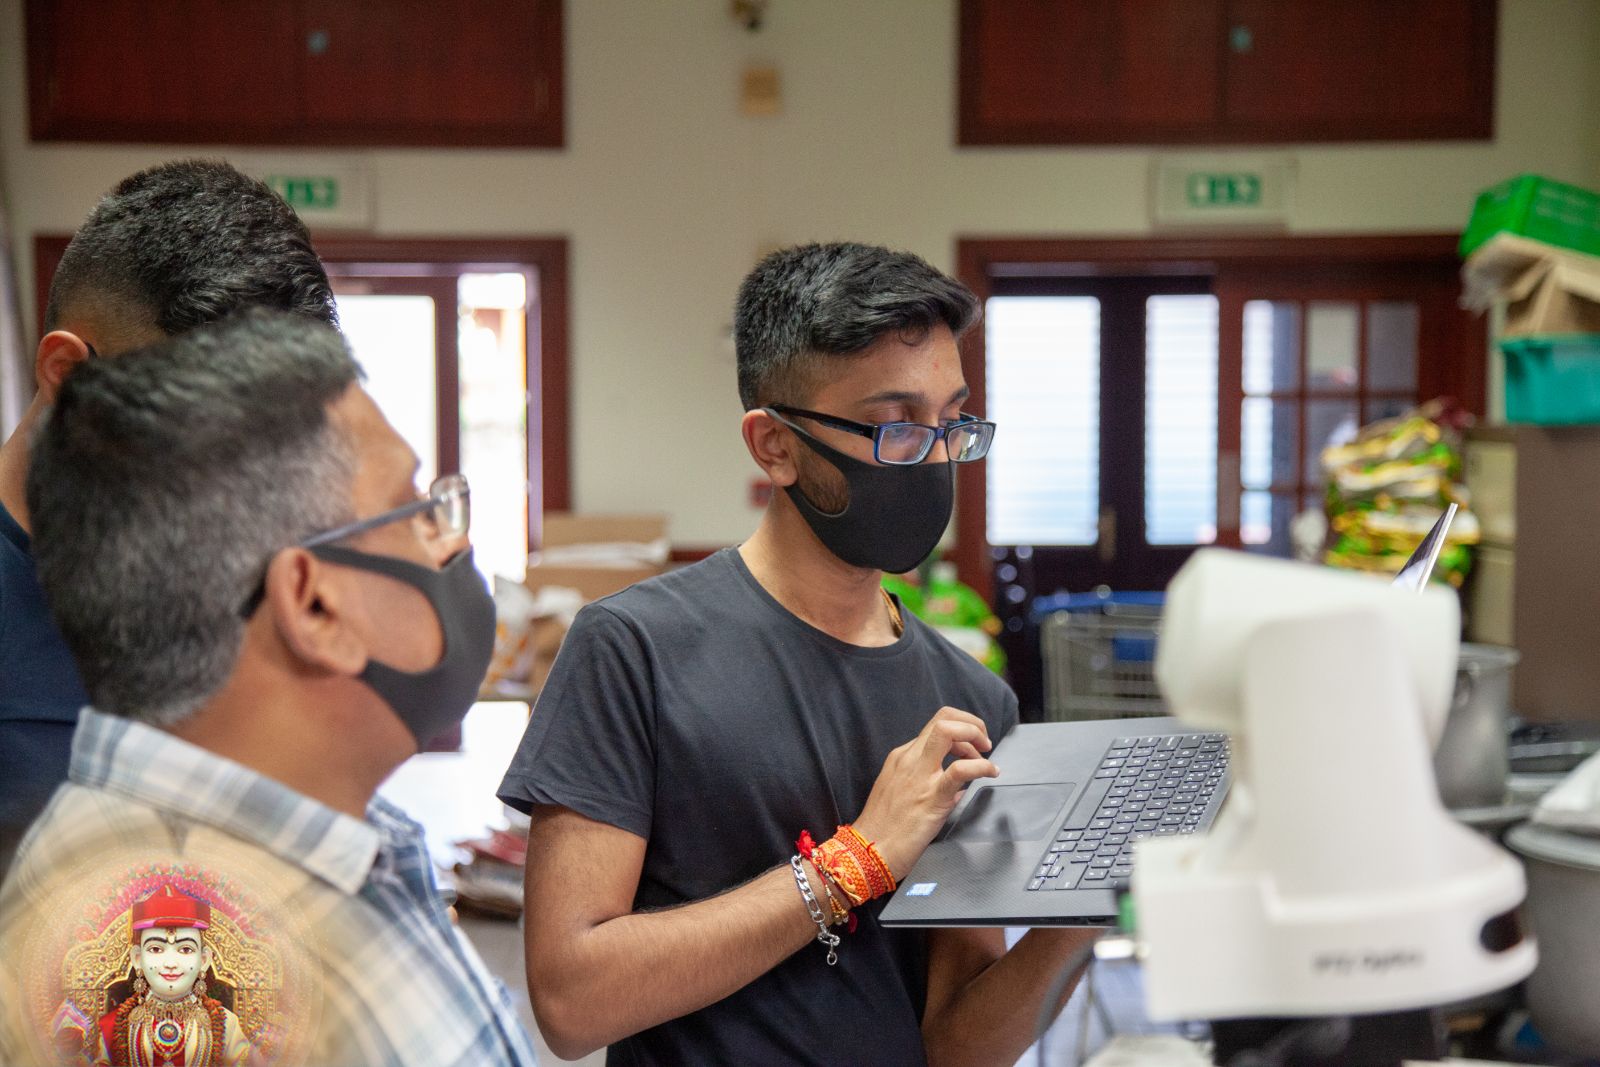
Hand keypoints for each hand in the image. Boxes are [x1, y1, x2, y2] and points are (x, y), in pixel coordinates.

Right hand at [852, 706, 997, 879]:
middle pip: (944, 718)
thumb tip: (956, 784)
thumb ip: (925, 781)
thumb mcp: (899, 792)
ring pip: (948, 731)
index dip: (960, 730)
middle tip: (983, 744)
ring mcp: (919, 775)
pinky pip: (961, 770)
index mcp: (902, 757)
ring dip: (975, 735)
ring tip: (986, 758)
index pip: (936, 726)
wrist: (868, 852)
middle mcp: (910, 759)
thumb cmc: (883, 828)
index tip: (971, 747)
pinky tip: (990, 773)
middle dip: (971, 724)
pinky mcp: (932, 797)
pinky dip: (982, 766)